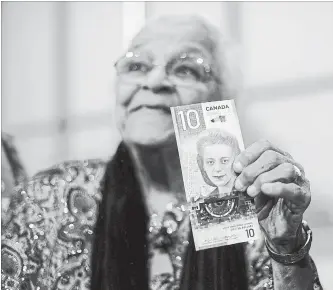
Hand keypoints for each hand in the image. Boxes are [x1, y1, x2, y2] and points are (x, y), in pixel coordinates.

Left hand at [233, 139, 310, 253]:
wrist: (274, 227)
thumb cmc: (263, 203)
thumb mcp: (250, 185)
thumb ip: (243, 175)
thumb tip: (229, 169)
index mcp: (278, 159)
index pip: (265, 145)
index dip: (249, 154)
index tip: (236, 167)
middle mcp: (291, 166)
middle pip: (273, 156)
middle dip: (252, 170)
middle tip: (240, 184)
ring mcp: (300, 181)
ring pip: (285, 169)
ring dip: (263, 179)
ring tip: (250, 191)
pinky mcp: (303, 197)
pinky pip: (293, 189)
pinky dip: (277, 188)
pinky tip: (265, 190)